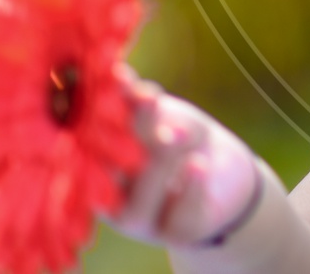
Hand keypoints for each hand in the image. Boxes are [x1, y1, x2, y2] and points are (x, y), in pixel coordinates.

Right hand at [102, 64, 263, 250]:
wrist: (224, 172)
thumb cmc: (180, 135)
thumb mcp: (162, 115)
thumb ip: (138, 102)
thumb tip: (118, 75)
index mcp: (94, 168)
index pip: (84, 145)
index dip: (96, 113)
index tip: (118, 79)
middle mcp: (109, 200)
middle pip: (108, 175)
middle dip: (127, 137)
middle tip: (149, 100)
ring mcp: (140, 221)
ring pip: (137, 206)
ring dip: (157, 166)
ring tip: (178, 133)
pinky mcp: (177, 233)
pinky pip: (179, 218)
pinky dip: (190, 191)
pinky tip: (199, 164)